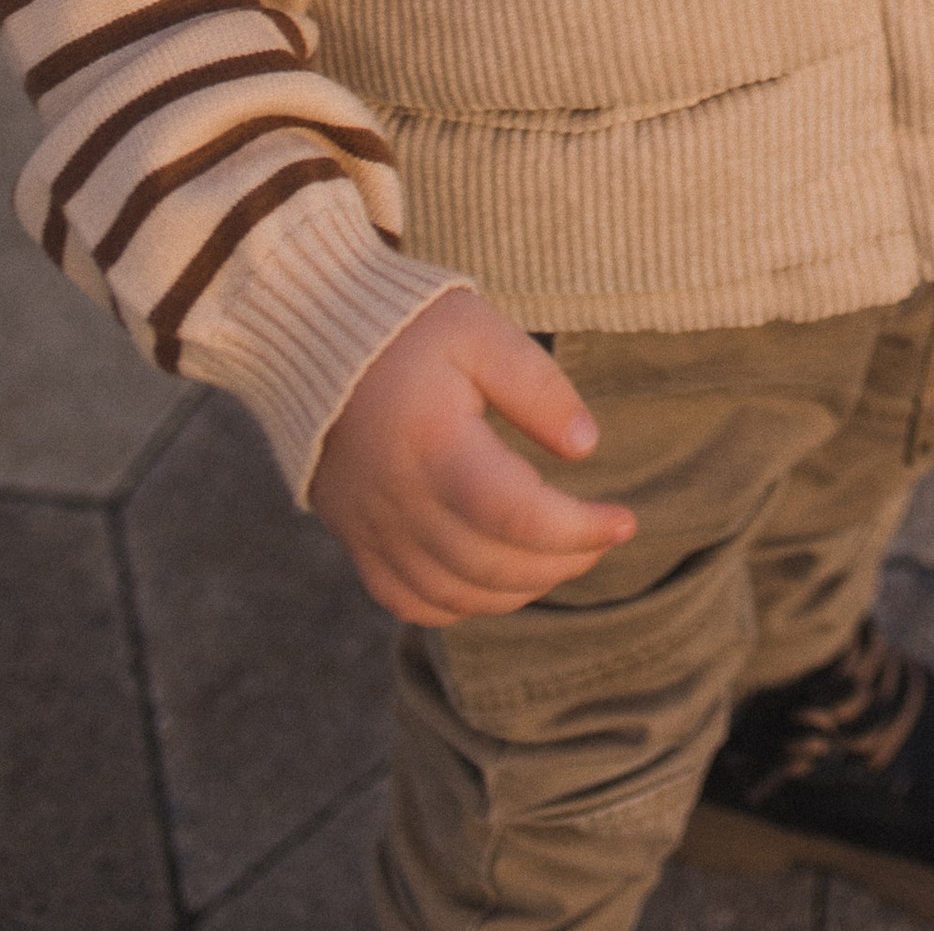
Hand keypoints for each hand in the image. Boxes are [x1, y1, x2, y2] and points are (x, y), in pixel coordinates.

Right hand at [309, 287, 634, 625]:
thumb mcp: (481, 332)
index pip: (516, 515)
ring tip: (564, 555)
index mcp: (434, 446)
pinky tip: (496, 582)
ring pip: (454, 595)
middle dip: (562, 561)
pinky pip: (407, 602)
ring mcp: (370, 528)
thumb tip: (586, 447)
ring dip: (519, 589)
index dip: (578, 529)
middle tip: (604, 536)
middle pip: (491, 565)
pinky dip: (459, 606)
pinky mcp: (354, 538)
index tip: (625, 520)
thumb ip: (537, 387)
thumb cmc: (407, 328)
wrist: (308, 335)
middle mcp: (398, 501)